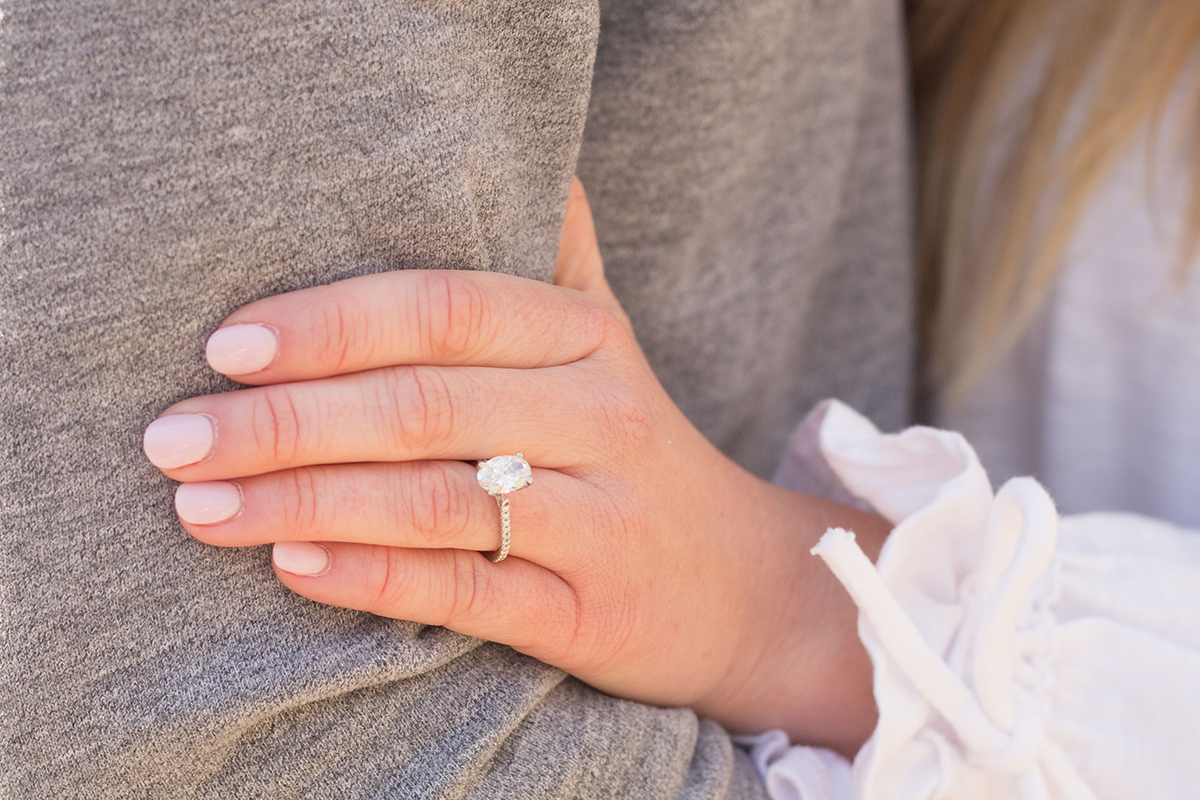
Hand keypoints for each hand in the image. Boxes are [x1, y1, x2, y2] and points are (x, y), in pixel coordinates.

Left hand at [144, 178, 887, 754]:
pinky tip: (293, 567)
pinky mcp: (590, 614)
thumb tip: (529, 151)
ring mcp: (600, 522)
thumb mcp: (607, 344)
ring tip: (200, 508)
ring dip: (305, 501)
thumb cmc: (635, 452)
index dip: (332, 321)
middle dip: (284, 420)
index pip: (447, 308)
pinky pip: (469, 593)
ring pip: (436, 501)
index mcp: (587, 339)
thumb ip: (557, 257)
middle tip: (174, 437)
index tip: (226, 344)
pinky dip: (375, 578)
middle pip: (424, 405)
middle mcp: (599, 419)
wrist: (747, 584)